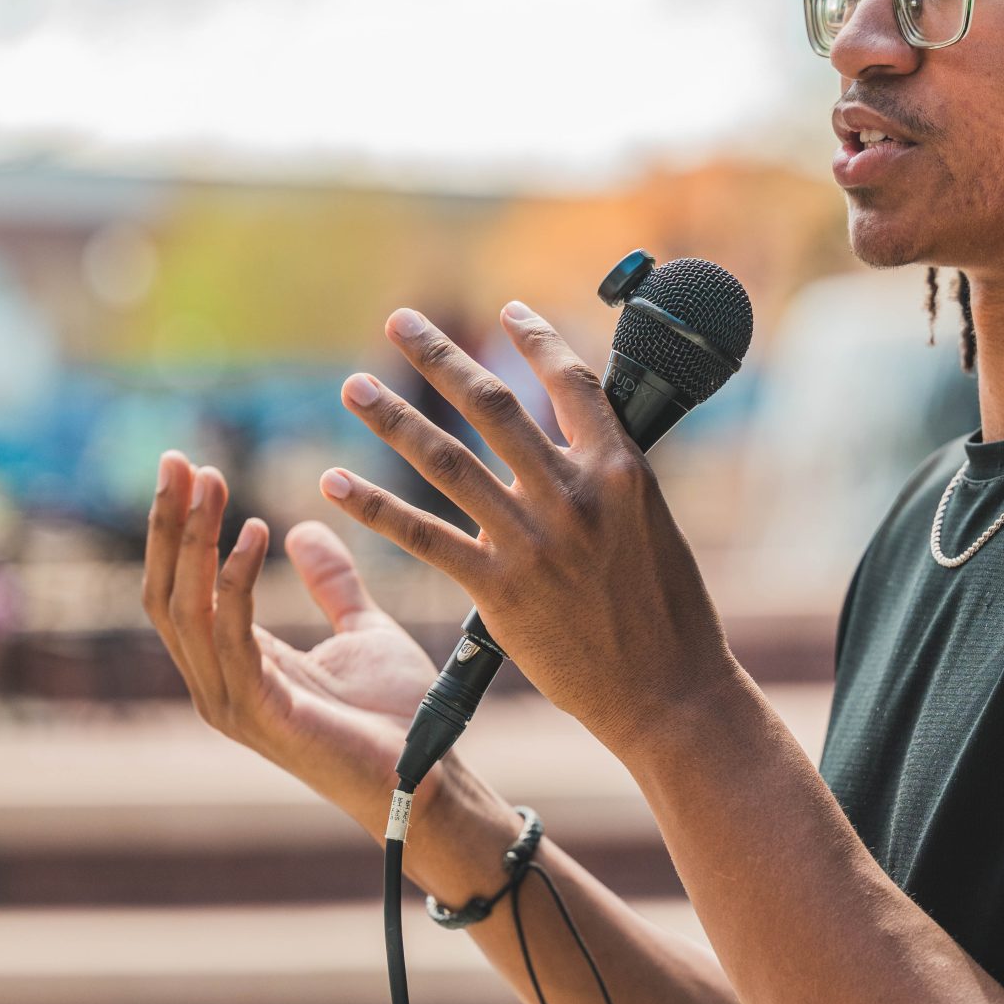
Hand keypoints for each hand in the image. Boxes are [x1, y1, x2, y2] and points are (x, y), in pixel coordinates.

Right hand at [142, 449, 445, 840]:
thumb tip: (302, 528)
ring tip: (211, 481)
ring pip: (186, 611)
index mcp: (234, 663)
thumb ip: (330, 583)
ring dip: (194, 541)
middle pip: (167, 594)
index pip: (182, 587)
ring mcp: (232, 703)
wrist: (428, 774)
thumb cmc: (394, 713)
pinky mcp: (261, 715)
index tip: (187, 464)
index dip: (179, 527)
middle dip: (170, 524)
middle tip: (178, 460)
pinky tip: (255, 534)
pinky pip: (233, 639)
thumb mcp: (361, 628)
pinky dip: (235, 583)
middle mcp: (219, 683)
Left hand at [318, 302, 741, 758]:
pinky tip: (335, 484)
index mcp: (620, 470)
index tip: (505, 311)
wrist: (668, 692)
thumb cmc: (668, 612)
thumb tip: (574, 442)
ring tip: (352, 388)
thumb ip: (607, 479)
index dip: (536, 340)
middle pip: (494, 405)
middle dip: (439, 357)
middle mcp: (574, 495)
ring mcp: (534, 541)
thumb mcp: (653, 524)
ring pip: (447, 460)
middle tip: (399, 322)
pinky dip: (374, 508)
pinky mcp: (500, 590)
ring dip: (392, 419)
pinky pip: (424, 537)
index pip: (572, 382)